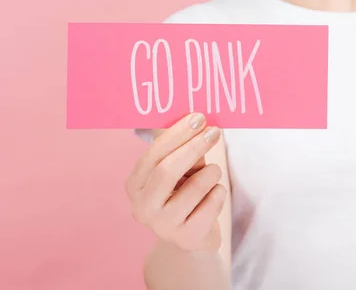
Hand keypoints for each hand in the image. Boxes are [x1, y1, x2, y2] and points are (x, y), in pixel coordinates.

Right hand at [126, 113, 225, 252]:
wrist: (193, 235)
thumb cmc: (185, 190)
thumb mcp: (180, 166)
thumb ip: (183, 145)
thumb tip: (195, 118)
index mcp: (135, 185)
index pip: (152, 155)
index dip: (177, 135)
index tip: (199, 118)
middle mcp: (143, 207)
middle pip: (167, 171)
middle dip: (194, 147)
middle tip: (215, 132)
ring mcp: (164, 226)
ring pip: (195, 188)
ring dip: (211, 173)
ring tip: (213, 172)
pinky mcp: (187, 238)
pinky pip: (211, 205)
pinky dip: (219, 193)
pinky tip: (214, 194)